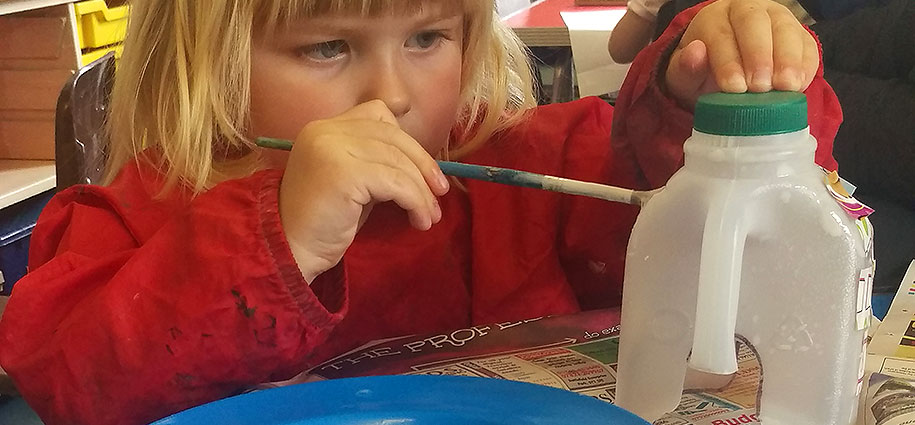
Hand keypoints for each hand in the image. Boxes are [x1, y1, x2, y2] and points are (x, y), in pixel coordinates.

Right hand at [278, 100, 449, 281]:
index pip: (378, 114)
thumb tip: (424, 164)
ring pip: (398, 161)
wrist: (289, 250)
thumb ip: (376, 161)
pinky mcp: (343, 173)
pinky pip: (396, 182)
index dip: (407, 141)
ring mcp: (332, 148)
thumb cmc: (323, 222)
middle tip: (439, 194)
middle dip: (423, 165)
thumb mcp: (352, 180)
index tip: (423, 170)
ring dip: (422, 192)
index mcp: (324, 128)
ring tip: (429, 217)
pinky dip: (415, 202)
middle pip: (393, 135)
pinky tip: (419, 220)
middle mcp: (325, 131)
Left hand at [665, 0, 819, 107]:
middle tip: (760, 86)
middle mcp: (746, 11)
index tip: (734, 87)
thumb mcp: (685, 77)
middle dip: (759, 55)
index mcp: (715, 18)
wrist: (725, 75)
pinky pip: (806, 44)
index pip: (721, 34)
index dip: (728, 60)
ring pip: (785, 29)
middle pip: (754, 23)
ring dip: (787, 59)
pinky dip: (805, 65)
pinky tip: (800, 85)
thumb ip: (686, 68)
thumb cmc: (703, 74)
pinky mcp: (798, 35)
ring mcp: (776, 19)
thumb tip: (696, 52)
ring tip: (786, 87)